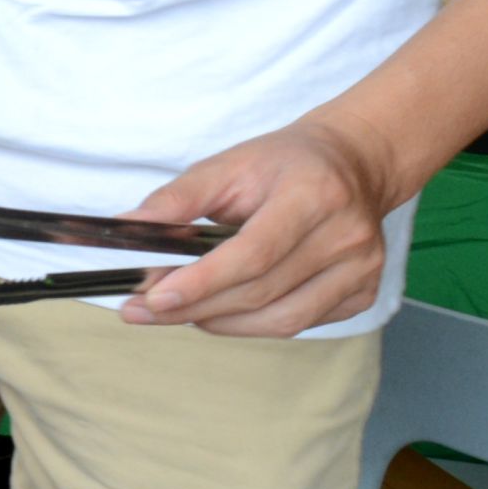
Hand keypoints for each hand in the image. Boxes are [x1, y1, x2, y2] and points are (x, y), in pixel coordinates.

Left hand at [119, 115, 399, 337]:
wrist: (353, 165)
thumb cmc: (282, 165)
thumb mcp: (227, 166)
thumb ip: (176, 199)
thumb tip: (124, 228)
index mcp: (313, 195)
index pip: (254, 254)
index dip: (202, 282)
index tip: (152, 298)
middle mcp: (347, 236)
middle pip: (260, 292)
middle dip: (194, 307)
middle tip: (143, 311)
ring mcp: (361, 270)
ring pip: (279, 319)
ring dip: (219, 322)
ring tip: (179, 311)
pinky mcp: (363, 294)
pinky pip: (298, 323)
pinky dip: (251, 324)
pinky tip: (223, 309)